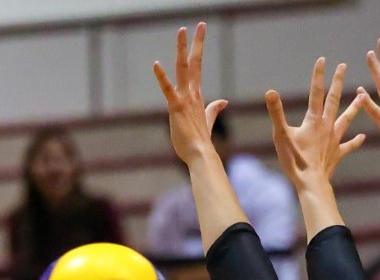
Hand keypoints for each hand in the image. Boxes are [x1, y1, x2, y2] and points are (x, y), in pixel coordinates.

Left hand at [154, 24, 228, 167]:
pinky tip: (155, 64)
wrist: (200, 155)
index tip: (200, 32)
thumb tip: (223, 101)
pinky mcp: (176, 107)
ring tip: (182, 31)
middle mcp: (192, 93)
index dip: (198, 48)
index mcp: (197, 95)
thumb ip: (214, 110)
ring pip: (183, 69)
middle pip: (194, 62)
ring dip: (183, 49)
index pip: (197, 66)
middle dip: (197, 42)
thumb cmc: (200, 141)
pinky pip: (168, 89)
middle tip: (200, 24)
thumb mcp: (207, 121)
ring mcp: (184, 99)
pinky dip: (162, 77)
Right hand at [266, 59, 364, 190]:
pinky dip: (355, 141)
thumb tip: (270, 92)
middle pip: (334, 99)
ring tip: (362, 96)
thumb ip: (276, 112)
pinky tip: (362, 137)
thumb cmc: (295, 160)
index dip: (319, 75)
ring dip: (354, 107)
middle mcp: (327, 126)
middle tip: (343, 67)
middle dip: (338, 82)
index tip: (323, 59)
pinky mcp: (337, 154)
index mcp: (314, 119)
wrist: (312, 183)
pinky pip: (348, 146)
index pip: (316, 92)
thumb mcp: (281, 135)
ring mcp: (334, 140)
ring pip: (346, 119)